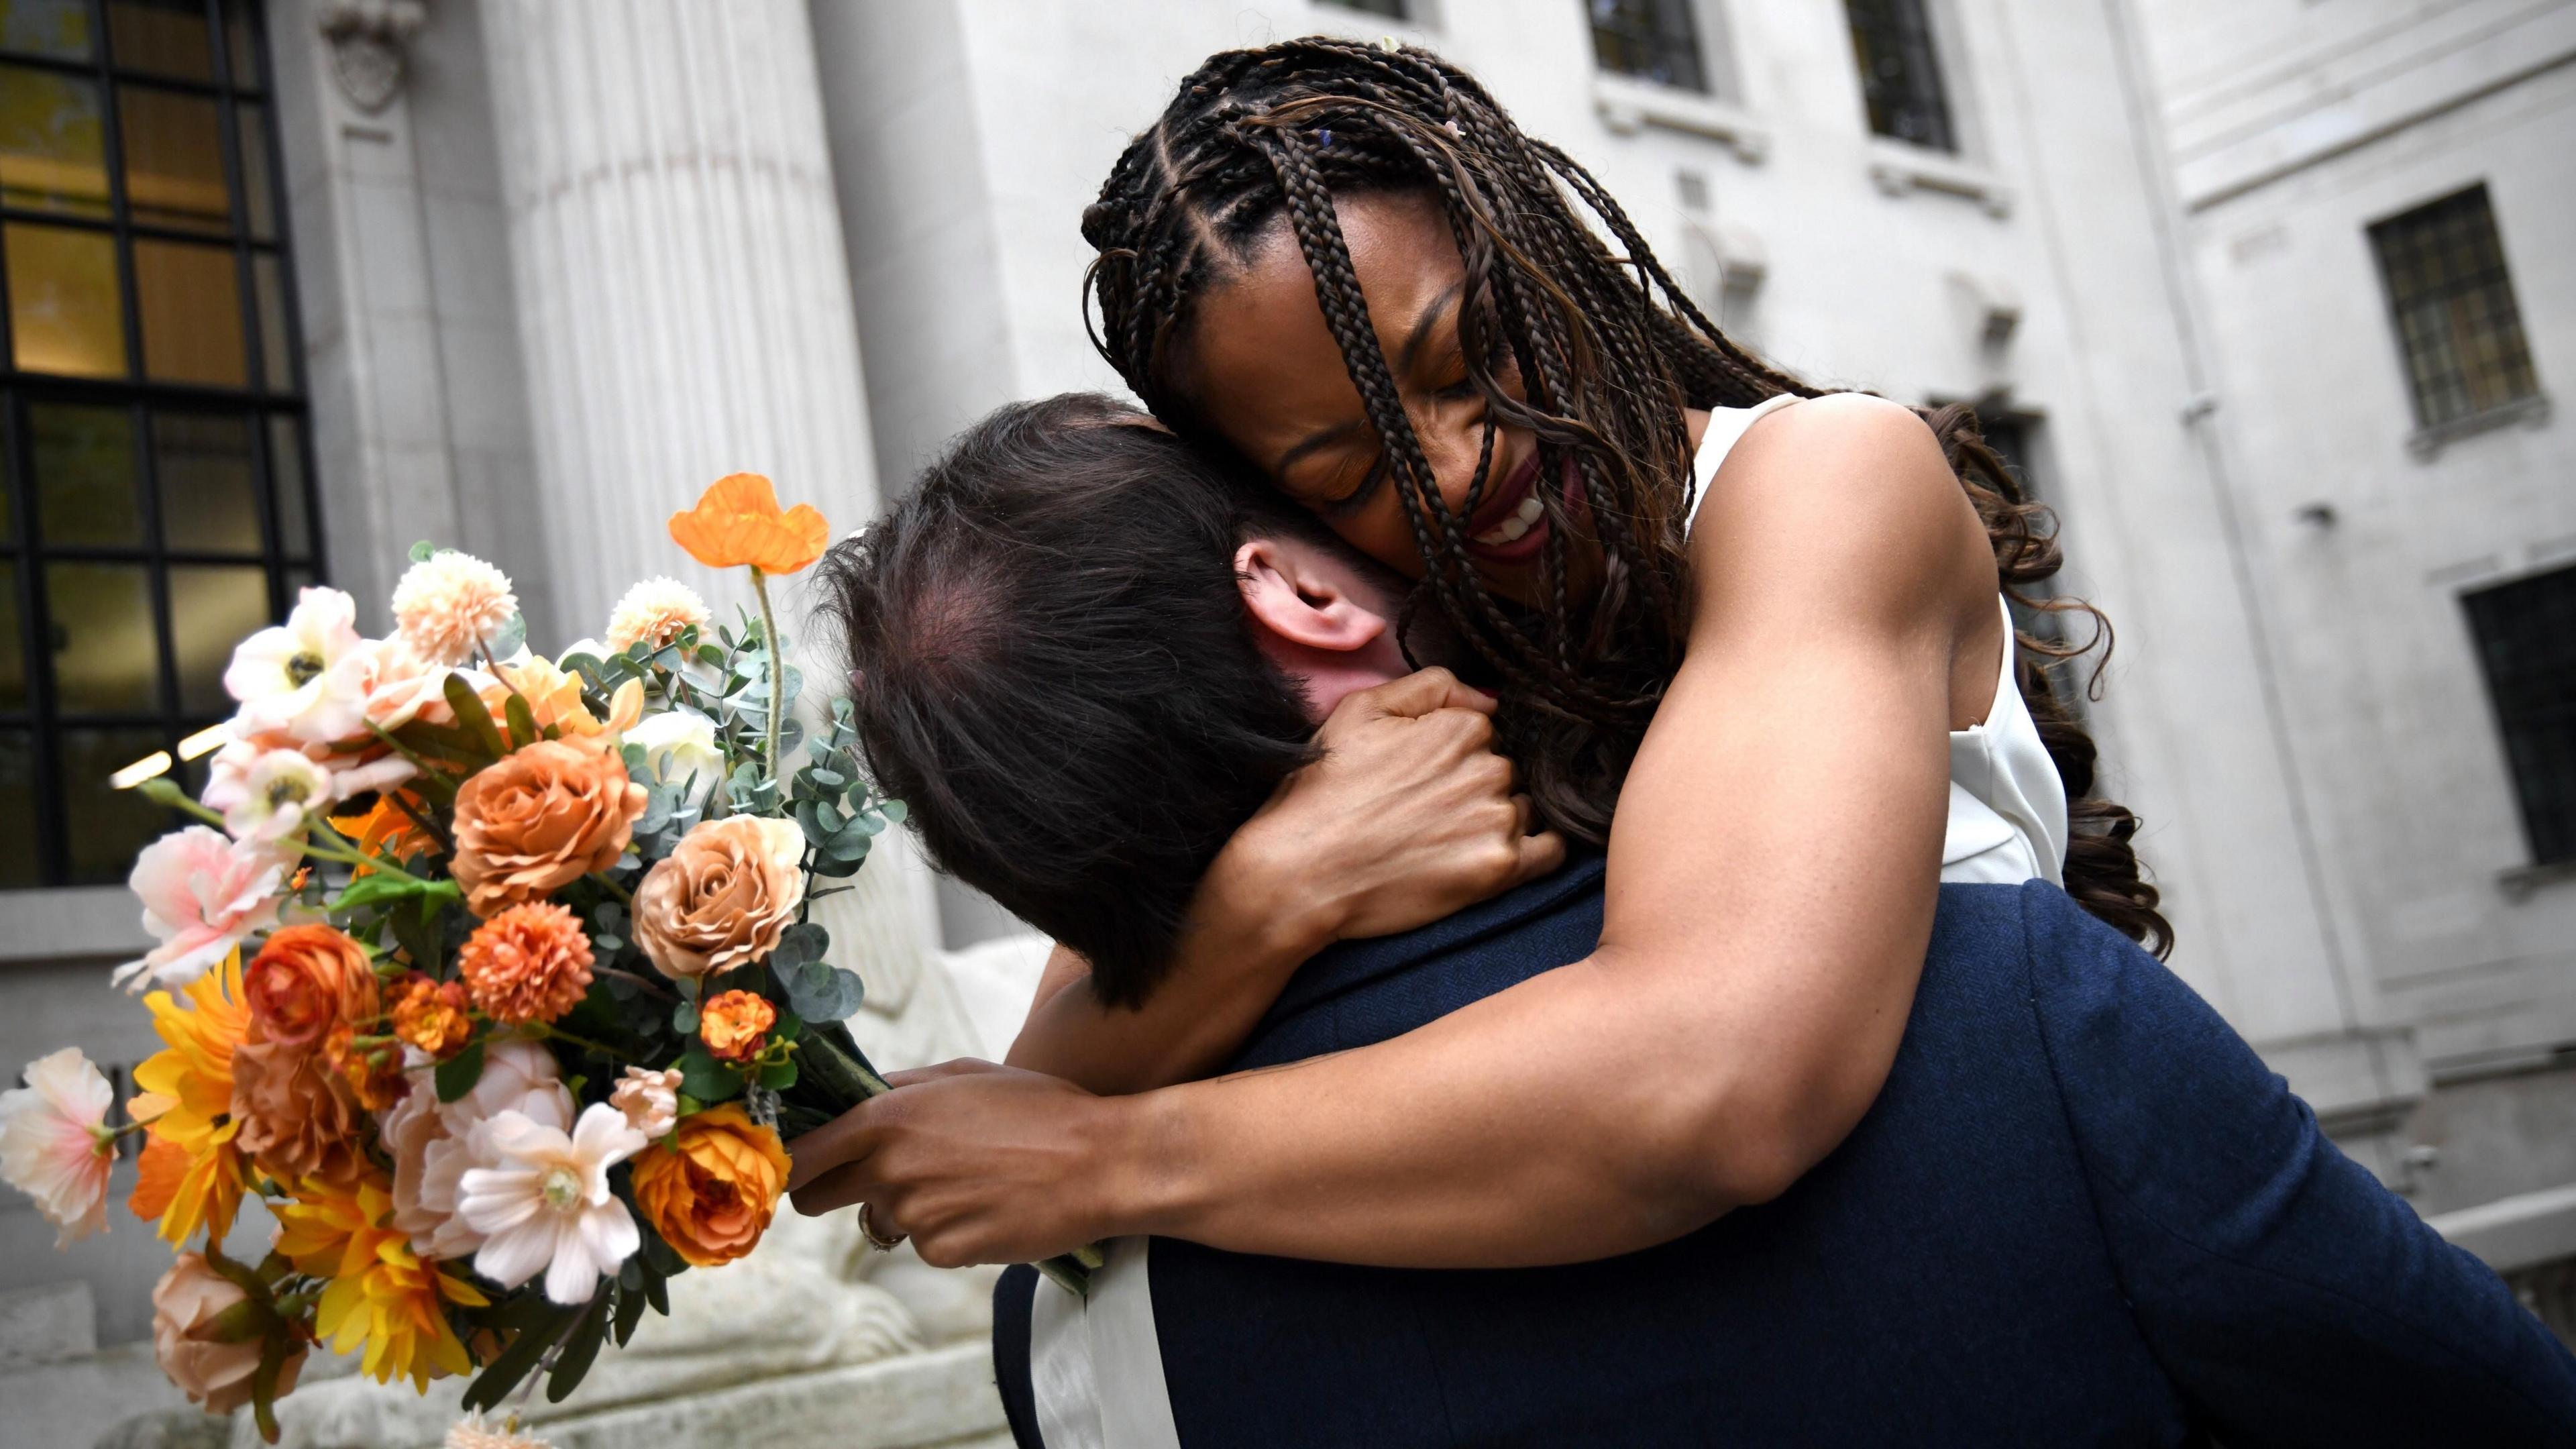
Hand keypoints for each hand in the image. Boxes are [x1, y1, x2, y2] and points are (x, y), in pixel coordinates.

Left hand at [787, 1061, 1128, 1266]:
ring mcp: (915, 1216)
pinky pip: (926, 1245)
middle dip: (830, 1193)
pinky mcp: (943, 1253)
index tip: (796, 1166)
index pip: (801, 1155)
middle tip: (870, 1180)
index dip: (790, 1164)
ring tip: (968, 1181)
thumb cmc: (1040, 1109)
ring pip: (882, 1220)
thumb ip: (903, 1087)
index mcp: (888, 1118)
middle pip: (815, 1199)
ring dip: (908, 1207)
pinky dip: (948, 1231)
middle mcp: (889, 1168)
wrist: (1100, 1164)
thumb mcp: (966, 1075)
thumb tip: (862, 1093)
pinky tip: (988, 1206)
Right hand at [1216, 667, 1565, 946]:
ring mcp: (1498, 819)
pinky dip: (1533, 850)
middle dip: (1476, 786)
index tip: (1424, 776)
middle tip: (1428, 812)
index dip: (1454, 753)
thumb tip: (1489, 698)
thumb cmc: (1323, 791)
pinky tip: (1494, 854)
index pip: (1486, 731)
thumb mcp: (1360, 710)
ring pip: (1523, 808)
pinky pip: (1549, 852)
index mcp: (1461, 726)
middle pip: (1507, 769)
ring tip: (1444, 840)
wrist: (1301, 872)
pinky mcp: (1500, 869)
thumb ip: (1432, 687)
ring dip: (1497, 819)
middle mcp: (1490, 767)